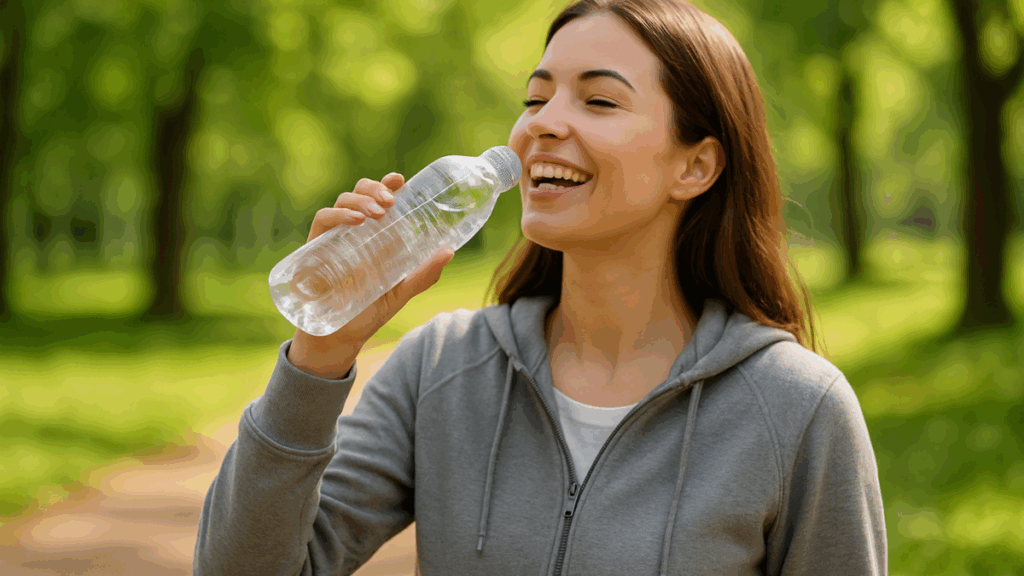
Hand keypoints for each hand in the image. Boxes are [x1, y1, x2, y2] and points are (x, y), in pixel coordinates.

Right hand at [288, 173, 454, 377]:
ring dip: (361, 200)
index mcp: (374, 235)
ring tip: (378, 212)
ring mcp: (333, 237)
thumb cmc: (369, 311)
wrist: (340, 338)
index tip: (400, 179)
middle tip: (391, 200)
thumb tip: (449, 251)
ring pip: (342, 201)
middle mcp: (353, 231)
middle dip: (375, 188)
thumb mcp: (402, 292)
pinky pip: (322, 220)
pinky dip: (338, 215)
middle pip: (359, 192)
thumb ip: (424, 274)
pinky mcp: (314, 248)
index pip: (379, 199)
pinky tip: (356, 220)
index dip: (387, 184)